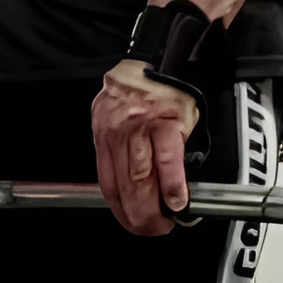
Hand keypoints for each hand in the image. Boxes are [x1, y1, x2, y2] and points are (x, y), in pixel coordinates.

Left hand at [93, 59, 199, 235]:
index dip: (120, 210)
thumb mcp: (121, 114)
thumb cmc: (146, 85)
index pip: (107, 182)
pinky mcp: (166, 119)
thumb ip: (124, 147)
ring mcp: (141, 124)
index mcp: (105, 130)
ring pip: (141, 178)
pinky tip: (177, 201)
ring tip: (166, 222)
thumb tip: (137, 188)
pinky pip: (166, 159)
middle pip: (124, 185)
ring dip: (154, 208)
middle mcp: (117, 128)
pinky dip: (171, 184)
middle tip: (153, 230)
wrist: (166, 53)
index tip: (133, 223)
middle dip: (138, 216)